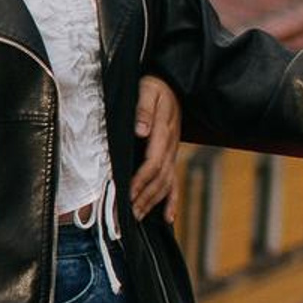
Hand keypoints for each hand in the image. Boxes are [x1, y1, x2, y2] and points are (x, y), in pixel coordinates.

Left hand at [131, 75, 181, 217]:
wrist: (171, 84)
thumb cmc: (153, 88)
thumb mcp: (147, 91)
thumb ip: (143, 109)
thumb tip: (141, 130)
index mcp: (163, 132)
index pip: (152, 163)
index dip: (140, 181)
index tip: (126, 195)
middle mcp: (170, 146)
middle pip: (159, 179)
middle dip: (143, 198)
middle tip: (127, 216)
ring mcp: (173, 153)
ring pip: (166, 184)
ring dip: (152, 203)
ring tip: (137, 218)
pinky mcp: (172, 156)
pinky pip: (175, 182)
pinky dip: (172, 201)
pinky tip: (168, 218)